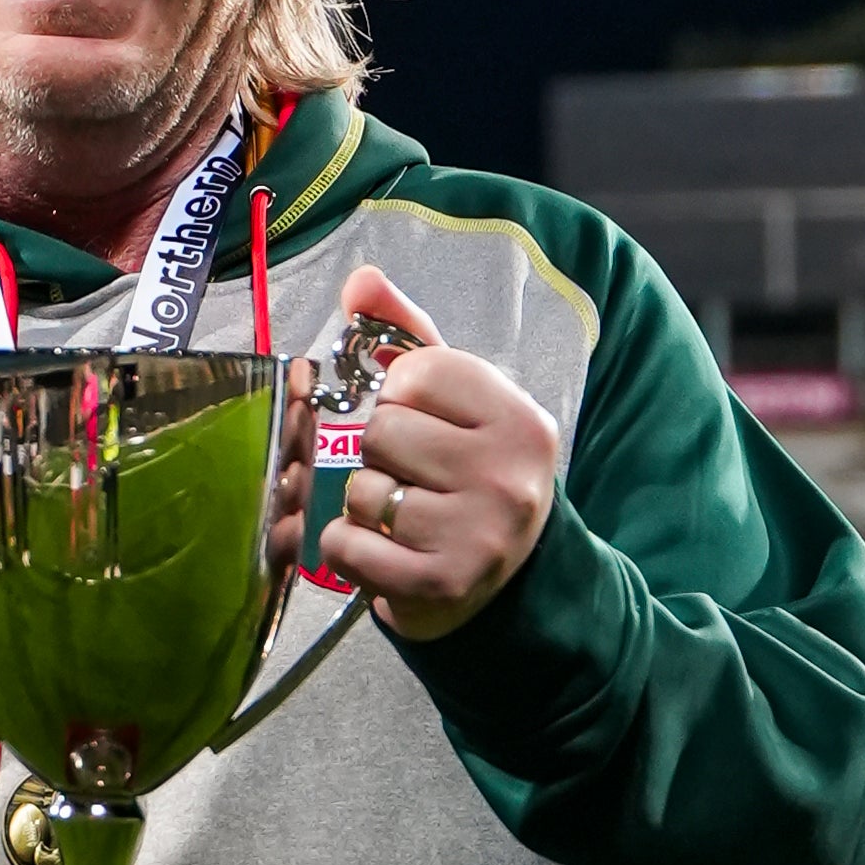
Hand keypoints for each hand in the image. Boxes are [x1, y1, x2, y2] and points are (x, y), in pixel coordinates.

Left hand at [312, 263, 557, 641]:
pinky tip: (382, 548)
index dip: (399, 394)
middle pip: (381, 431)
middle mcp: (506, 475)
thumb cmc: (472, 474)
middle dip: (379, 451)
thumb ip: (408, 334)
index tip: (422, 420)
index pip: (414, 372)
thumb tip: (360, 280)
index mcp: (518, 418)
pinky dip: (348, 547)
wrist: (508, 578)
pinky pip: (347, 545)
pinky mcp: (439, 584)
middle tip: (411, 473)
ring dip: (363, 502)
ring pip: (360, 490)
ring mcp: (476, 534)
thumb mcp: (458, 400)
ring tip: (401, 513)